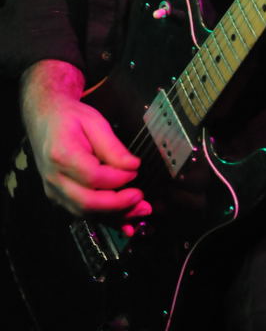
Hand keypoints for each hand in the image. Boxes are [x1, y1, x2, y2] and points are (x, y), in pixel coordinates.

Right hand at [21, 60, 150, 235]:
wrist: (45, 120)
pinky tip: (126, 223)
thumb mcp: (94, 122)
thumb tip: (133, 166)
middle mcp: (54, 178)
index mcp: (61, 154)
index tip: (136, 171)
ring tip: (141, 212)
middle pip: (87, 202)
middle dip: (118, 205)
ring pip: (85, 213)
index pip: (93, 176)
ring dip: (115, 216)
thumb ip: (112, 146)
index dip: (118, 178)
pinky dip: (106, 220)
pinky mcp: (59, 198)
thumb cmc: (71, 118)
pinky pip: (83, 213)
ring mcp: (54, 191)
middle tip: (142, 200)